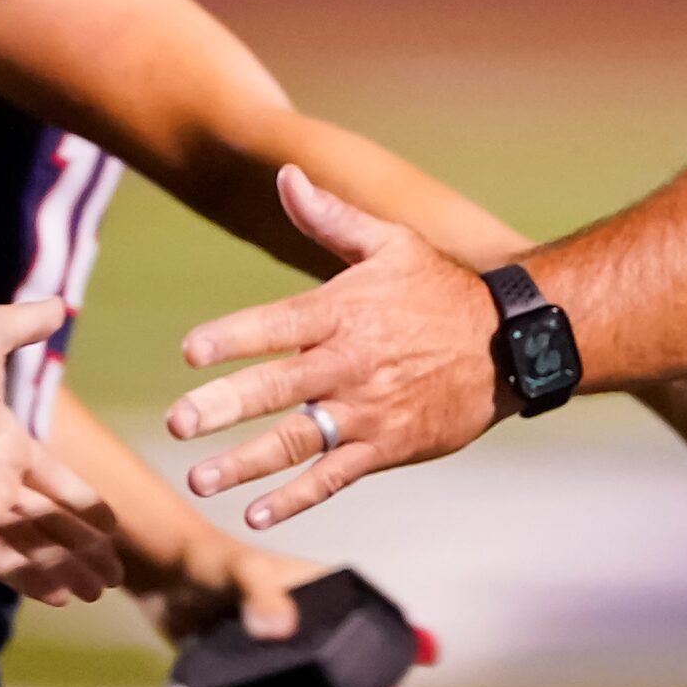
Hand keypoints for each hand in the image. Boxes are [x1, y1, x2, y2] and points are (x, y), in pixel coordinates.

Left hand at [0, 300, 123, 605]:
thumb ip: (29, 324)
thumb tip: (60, 305)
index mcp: (5, 440)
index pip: (56, 482)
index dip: (85, 504)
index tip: (114, 526)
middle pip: (49, 524)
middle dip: (84, 550)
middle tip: (117, 577)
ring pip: (31, 546)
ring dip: (67, 568)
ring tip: (100, 590)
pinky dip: (28, 576)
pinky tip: (59, 593)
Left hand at [135, 538, 436, 686]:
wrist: (161, 575)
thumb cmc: (210, 559)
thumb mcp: (243, 571)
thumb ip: (262, 595)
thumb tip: (279, 629)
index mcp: (312, 586)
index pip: (365, 608)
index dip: (397, 628)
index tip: (429, 649)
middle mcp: (301, 615)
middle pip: (349, 647)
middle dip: (379, 673)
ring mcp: (277, 641)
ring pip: (319, 671)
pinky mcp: (250, 662)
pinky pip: (281, 686)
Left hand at [168, 166, 507, 529]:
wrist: (509, 344)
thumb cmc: (439, 289)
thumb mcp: (390, 243)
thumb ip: (330, 217)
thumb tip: (286, 175)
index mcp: (343, 311)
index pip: (276, 324)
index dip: (232, 338)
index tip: (190, 353)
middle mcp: (350, 363)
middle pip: (276, 388)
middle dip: (223, 407)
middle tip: (177, 423)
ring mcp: (368, 410)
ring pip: (297, 441)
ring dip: (245, 464)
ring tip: (199, 479)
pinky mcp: (386, 447)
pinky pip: (334, 476)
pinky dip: (297, 497)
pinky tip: (258, 511)